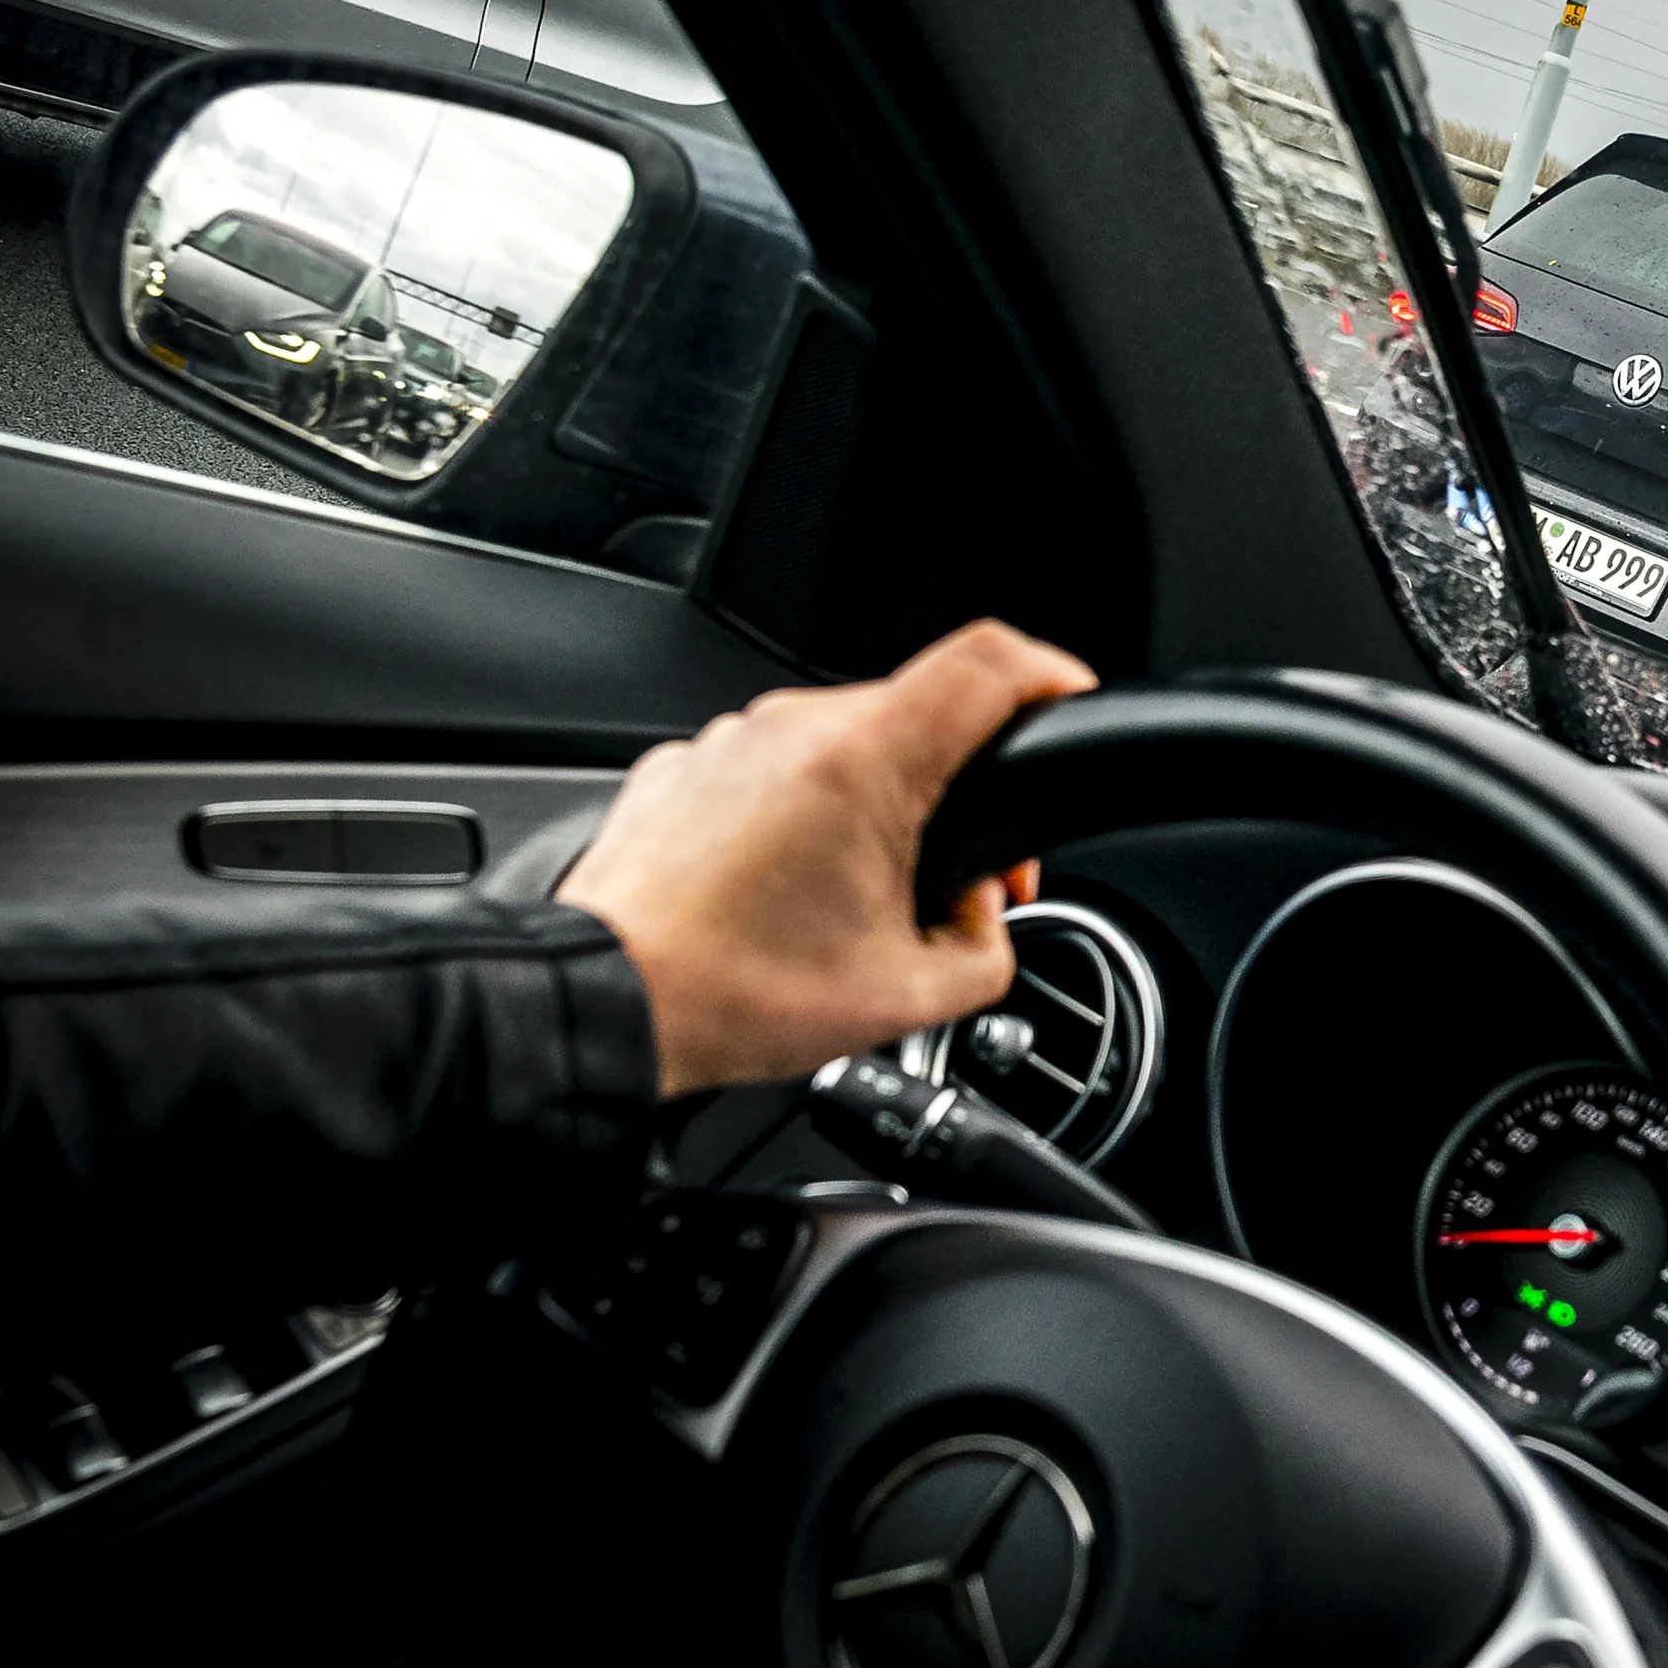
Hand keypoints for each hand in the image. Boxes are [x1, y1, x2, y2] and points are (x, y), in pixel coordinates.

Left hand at [557, 619, 1098, 1095]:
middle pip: (920, 715)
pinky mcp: (685, 767)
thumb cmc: (730, 995)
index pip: (989, 662)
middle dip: (960, 784)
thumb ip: (988, 947)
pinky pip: (775, 770)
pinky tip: (790, 891)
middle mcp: (795, 729)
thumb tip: (986, 917)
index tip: (1066, 697)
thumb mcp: (907, 999)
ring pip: (844, 744)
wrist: (601, 1004)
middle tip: (965, 878)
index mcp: (865, 764)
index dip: (1049, 670)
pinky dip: (804, 815)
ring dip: (877, 804)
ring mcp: (731, 741)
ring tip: (859, 898)